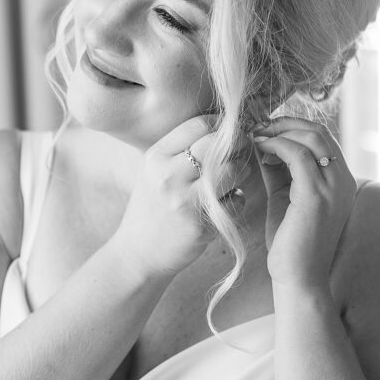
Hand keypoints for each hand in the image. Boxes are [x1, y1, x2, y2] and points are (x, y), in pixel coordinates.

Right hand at [113, 115, 247, 277]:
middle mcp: (168, 176)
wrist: (137, 254)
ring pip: (233, 170)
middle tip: (241, 151)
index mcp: (156, 157)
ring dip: (242, 171)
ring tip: (233, 178)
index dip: (221, 125)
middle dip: (238, 144)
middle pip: (219, 143)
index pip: (199, 125)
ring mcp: (185, 201)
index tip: (229, 133)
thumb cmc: (151, 209)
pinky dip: (238, 198)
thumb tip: (223, 127)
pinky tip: (225, 203)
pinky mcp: (201, 225)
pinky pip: (237, 199)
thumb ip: (180, 150)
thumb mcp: (154, 172)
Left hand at [252, 117, 356, 289]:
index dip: (293, 127)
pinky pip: (298, 154)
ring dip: (279, 130)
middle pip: (319, 131)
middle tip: (257, 125)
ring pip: (311, 137)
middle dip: (285, 123)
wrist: (298, 278)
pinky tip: (258, 148)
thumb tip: (262, 144)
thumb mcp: (284, 197)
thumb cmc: (290, 242)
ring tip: (254, 135)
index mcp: (340, 181)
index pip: (322, 138)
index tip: (265, 127)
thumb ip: (279, 171)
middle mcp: (343, 180)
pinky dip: (276, 145)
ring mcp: (333, 187)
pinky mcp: (316, 195)